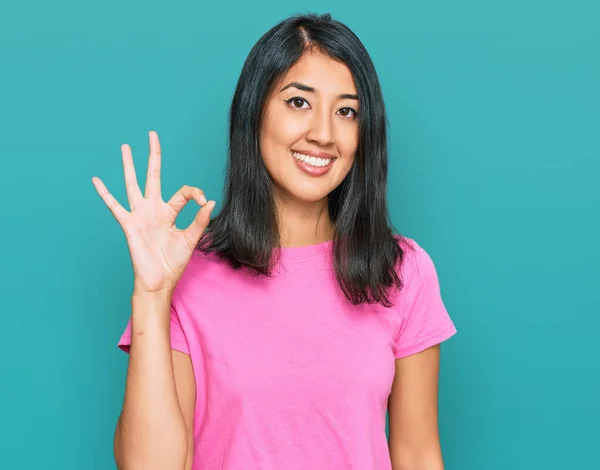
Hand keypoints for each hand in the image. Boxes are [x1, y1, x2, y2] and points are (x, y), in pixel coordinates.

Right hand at [92, 130, 214, 293]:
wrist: (160, 280)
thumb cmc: (174, 262)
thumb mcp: (191, 239)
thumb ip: (200, 220)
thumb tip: (210, 201)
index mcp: (170, 212)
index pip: (183, 192)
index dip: (195, 193)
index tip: (204, 202)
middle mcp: (154, 209)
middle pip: (153, 176)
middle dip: (153, 156)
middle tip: (152, 135)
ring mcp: (140, 214)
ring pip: (133, 184)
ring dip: (129, 165)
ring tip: (125, 146)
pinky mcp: (129, 224)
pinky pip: (114, 206)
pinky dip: (105, 194)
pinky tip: (96, 180)